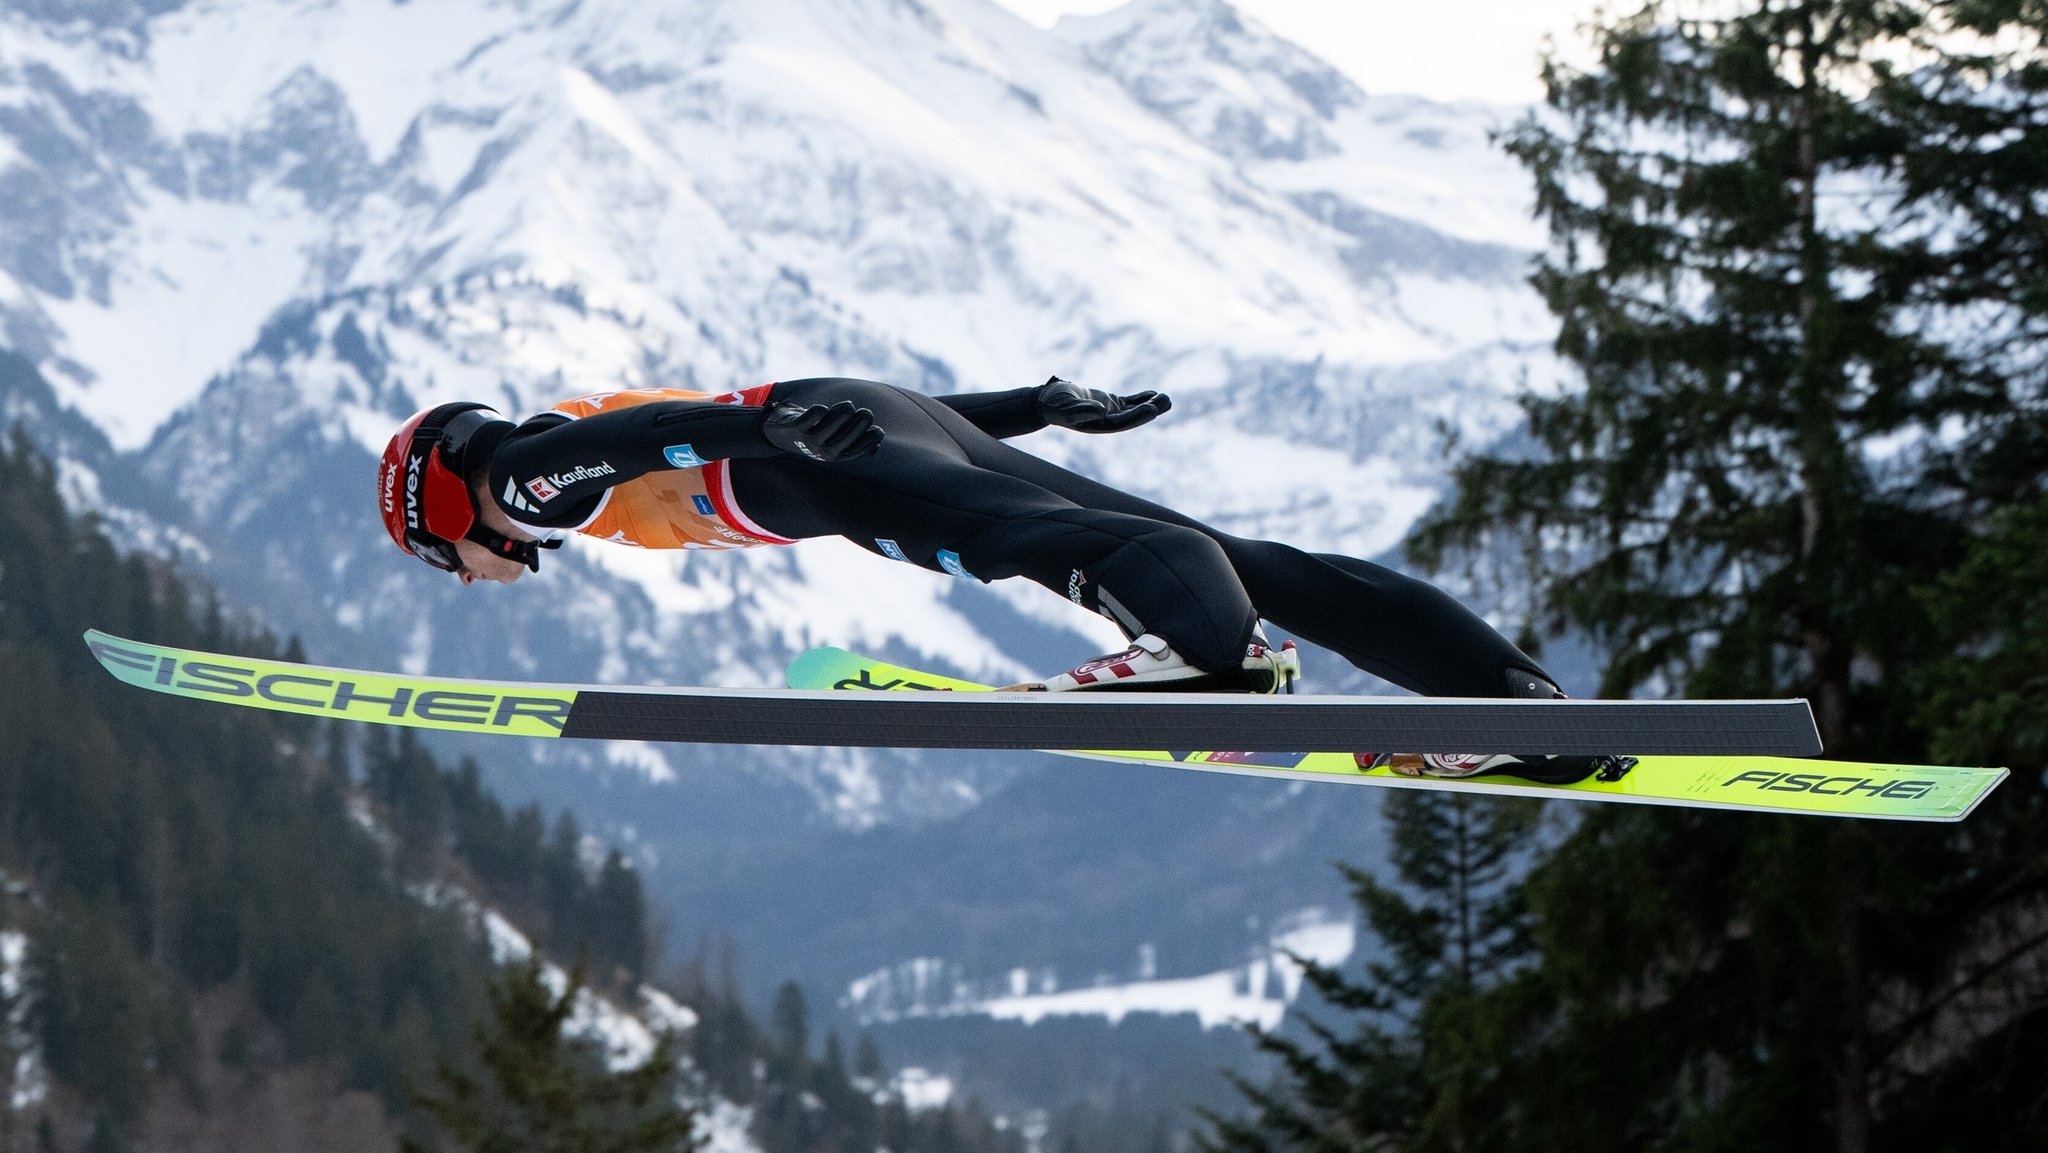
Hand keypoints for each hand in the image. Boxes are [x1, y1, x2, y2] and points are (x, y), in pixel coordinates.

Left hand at [762, 401, 884, 461]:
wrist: (776, 434)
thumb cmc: (811, 435)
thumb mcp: (831, 443)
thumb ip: (851, 443)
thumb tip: (876, 447)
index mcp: (836, 456)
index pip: (860, 449)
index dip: (872, 439)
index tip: (876, 428)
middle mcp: (823, 452)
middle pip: (849, 436)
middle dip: (862, 421)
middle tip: (865, 412)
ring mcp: (809, 441)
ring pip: (833, 422)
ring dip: (843, 411)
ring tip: (848, 406)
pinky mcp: (796, 429)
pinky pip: (814, 415)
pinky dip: (820, 410)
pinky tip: (822, 410)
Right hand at [1036, 376, 1170, 433]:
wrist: (1047, 401)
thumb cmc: (1054, 405)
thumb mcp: (1065, 408)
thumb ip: (1081, 411)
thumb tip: (1101, 410)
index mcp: (1098, 425)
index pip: (1122, 421)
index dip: (1137, 415)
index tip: (1152, 408)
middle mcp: (1107, 421)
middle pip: (1133, 416)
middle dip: (1150, 410)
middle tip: (1167, 401)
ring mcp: (1109, 412)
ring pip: (1134, 409)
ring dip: (1150, 404)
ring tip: (1166, 397)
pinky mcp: (1109, 403)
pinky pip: (1128, 401)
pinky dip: (1140, 398)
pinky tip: (1153, 393)